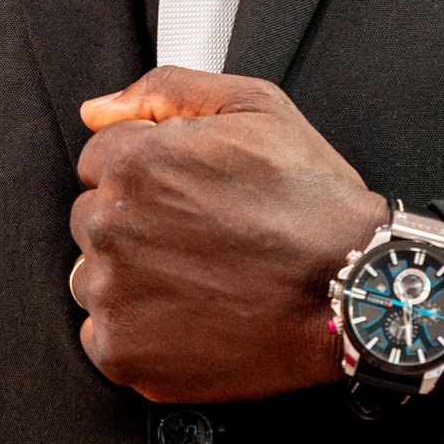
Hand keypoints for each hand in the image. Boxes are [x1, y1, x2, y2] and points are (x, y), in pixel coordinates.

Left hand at [71, 68, 386, 402]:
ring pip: (93, 275)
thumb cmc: (310, 200)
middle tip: (204, 234)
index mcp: (135, 162)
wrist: (350, 291)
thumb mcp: (256, 107)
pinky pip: (103, 333)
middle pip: (94, 217)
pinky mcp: (123, 352)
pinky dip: (138, 328)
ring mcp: (114, 295)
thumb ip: (167, 90)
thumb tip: (98, 109)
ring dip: (131, 274)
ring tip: (200, 276)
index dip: (151, 171)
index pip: (100, 159)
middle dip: (138, 220)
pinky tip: (191, 313)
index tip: (191, 192)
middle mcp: (112, 227)